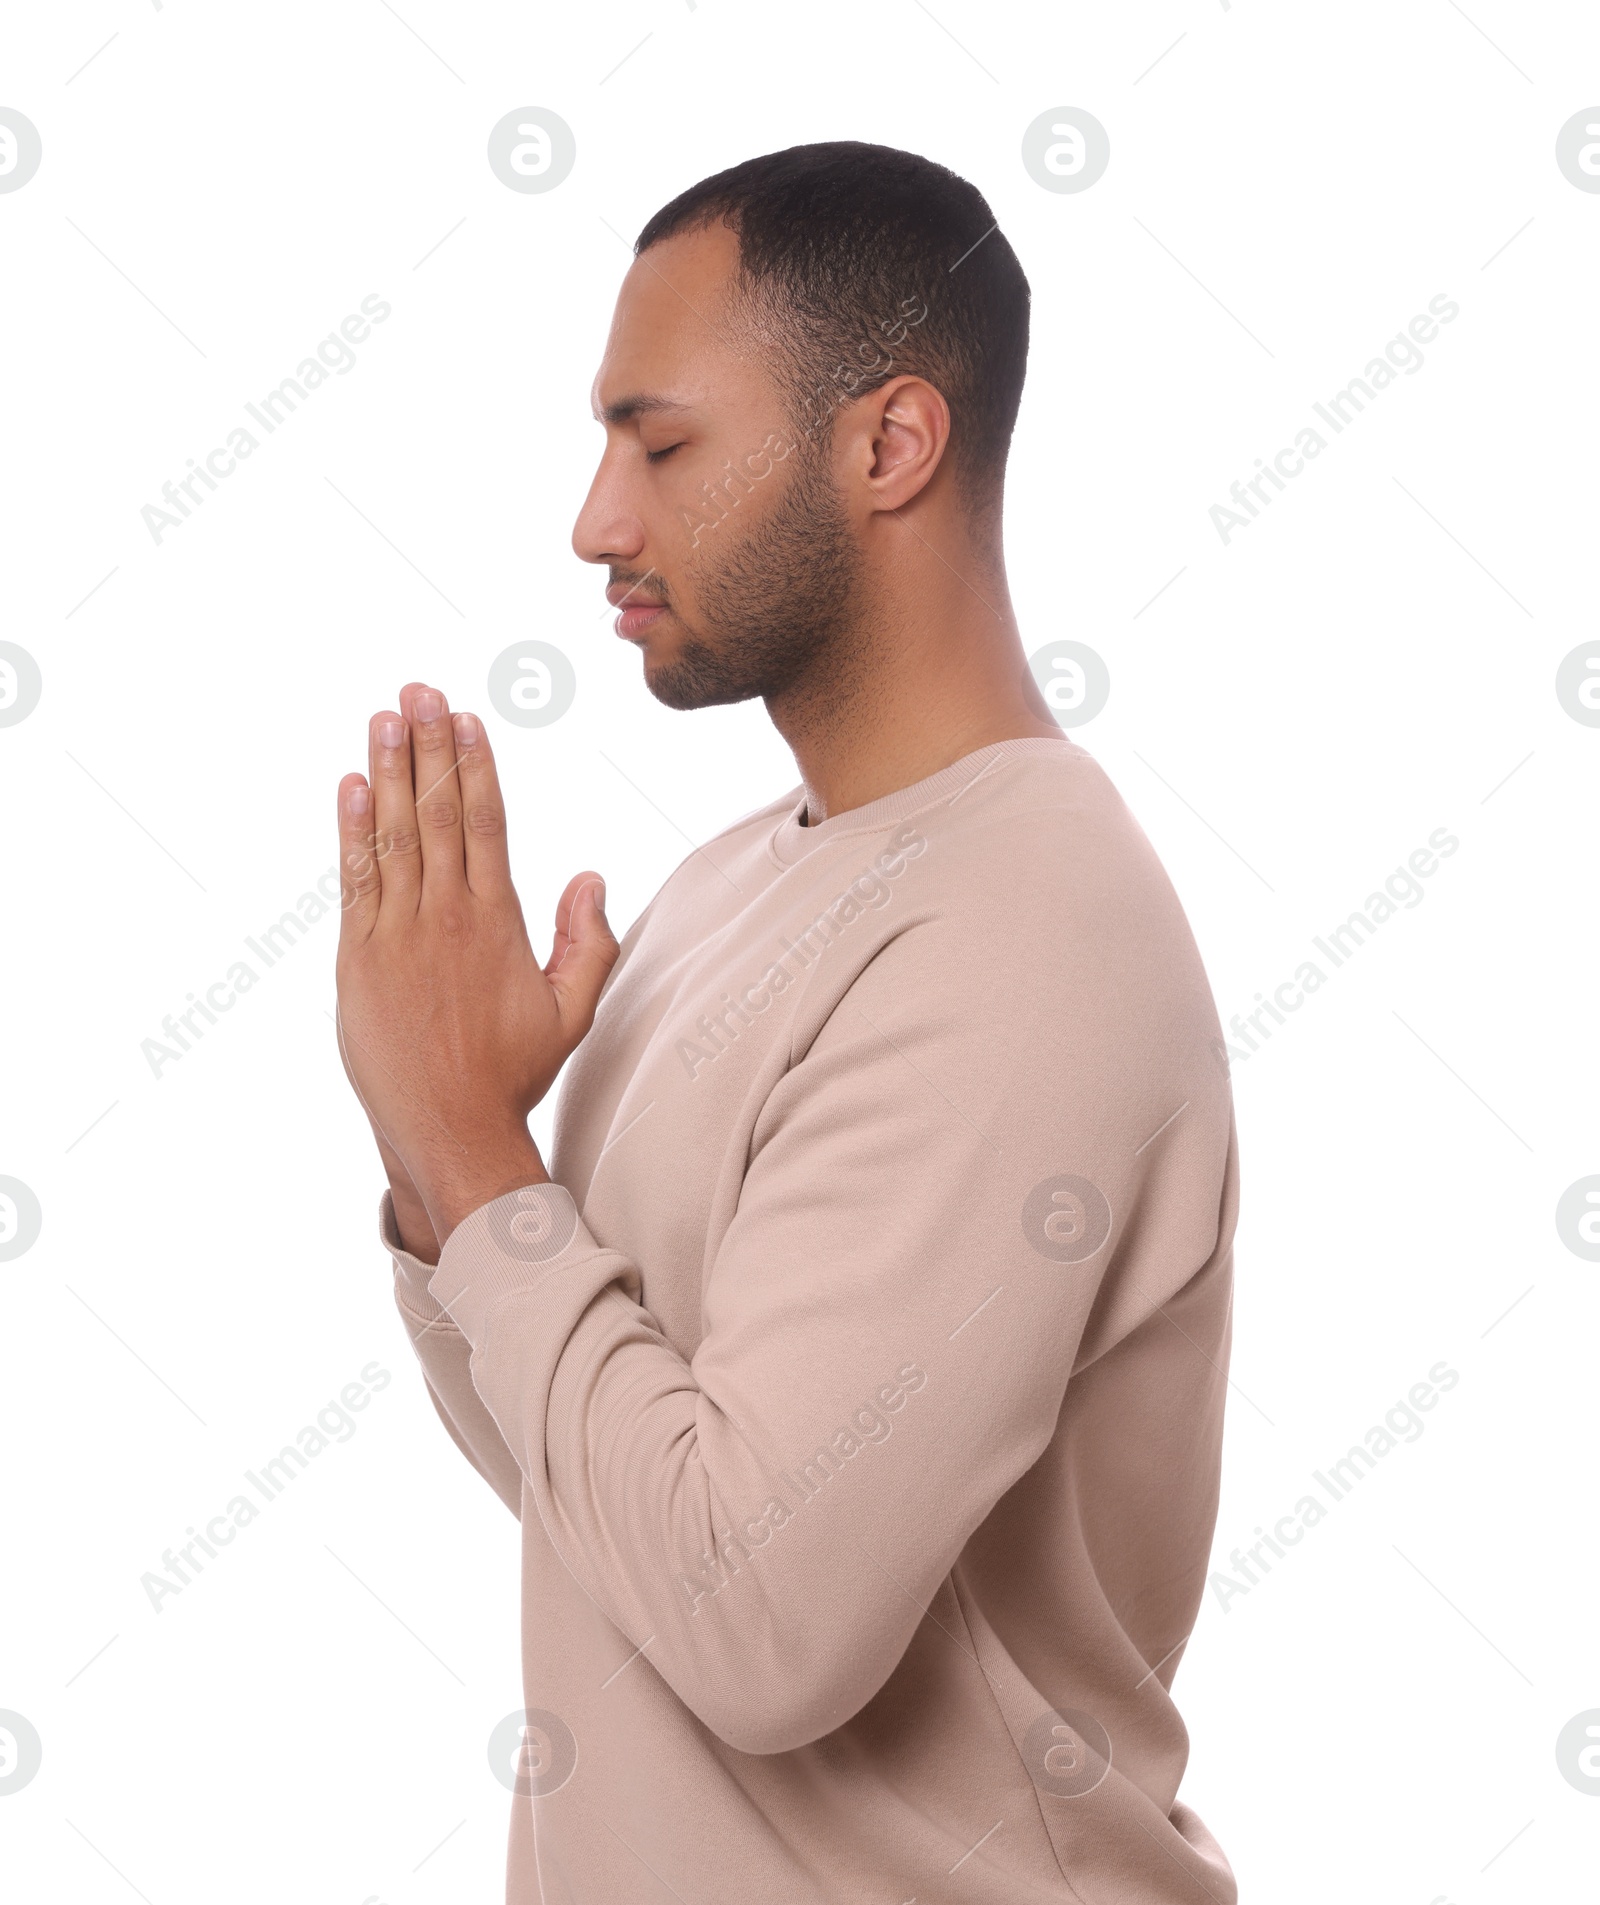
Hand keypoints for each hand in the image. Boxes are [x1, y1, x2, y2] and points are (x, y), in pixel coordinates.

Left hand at [334, 681, 619, 1241]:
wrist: (448, 1126)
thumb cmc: (512, 1073)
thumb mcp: (571, 1011)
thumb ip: (588, 943)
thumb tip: (589, 877)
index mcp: (498, 921)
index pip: (486, 823)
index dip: (475, 764)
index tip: (465, 718)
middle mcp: (445, 916)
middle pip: (439, 812)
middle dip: (428, 746)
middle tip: (419, 690)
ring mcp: (397, 933)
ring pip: (394, 834)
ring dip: (389, 770)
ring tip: (384, 716)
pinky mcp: (357, 957)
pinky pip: (356, 878)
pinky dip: (352, 829)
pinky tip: (352, 785)